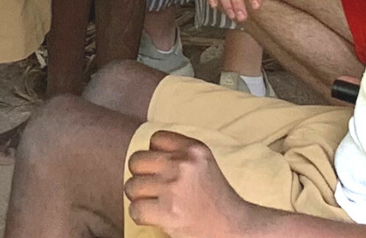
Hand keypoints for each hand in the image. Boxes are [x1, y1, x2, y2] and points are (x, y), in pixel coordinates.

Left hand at [123, 130, 265, 237]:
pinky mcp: (167, 211)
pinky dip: (141, 216)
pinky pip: (135, 209)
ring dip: (139, 198)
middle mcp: (183, 164)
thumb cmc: (216, 199)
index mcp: (194, 149)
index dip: (154, 155)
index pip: (156, 139)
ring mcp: (174, 187)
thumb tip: (144, 155)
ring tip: (156, 204)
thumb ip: (179, 154)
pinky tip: (156, 217)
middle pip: (136, 161)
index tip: (163, 170)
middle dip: (141, 176)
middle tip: (155, 190)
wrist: (234, 227)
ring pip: (132, 186)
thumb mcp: (204, 164)